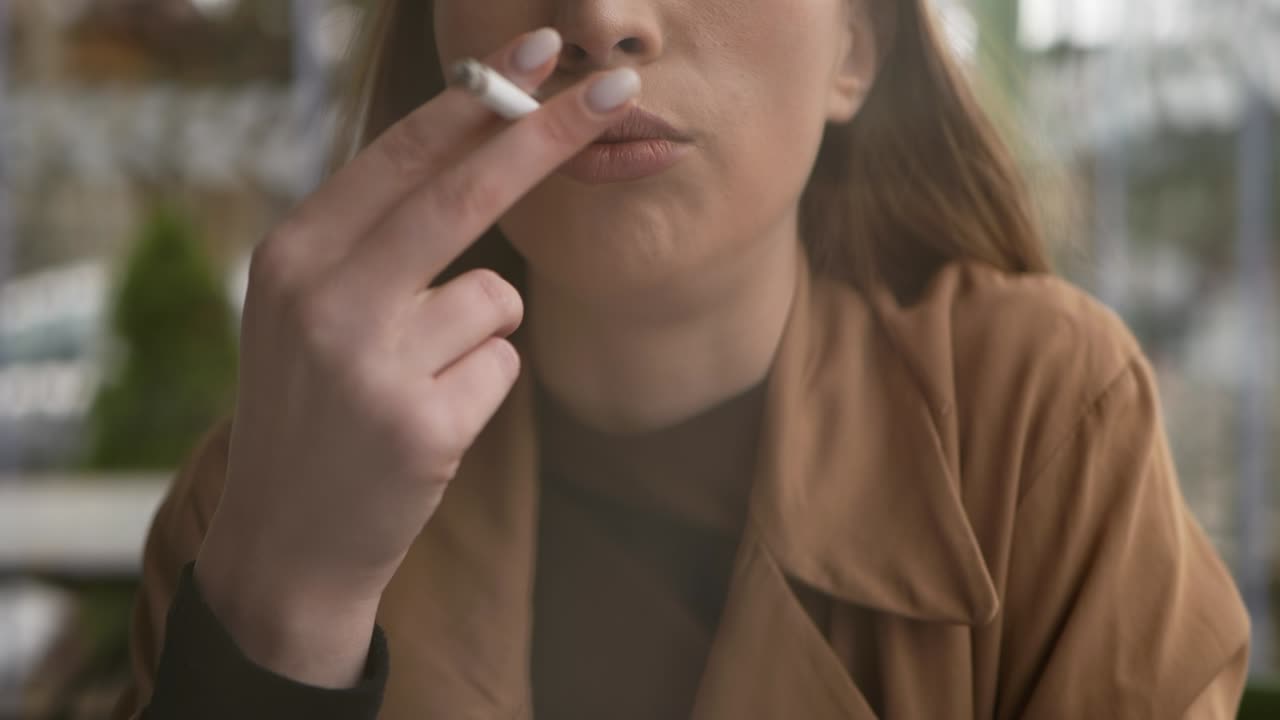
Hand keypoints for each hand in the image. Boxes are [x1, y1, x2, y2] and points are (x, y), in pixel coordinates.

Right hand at [192, 28, 639, 686]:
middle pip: (464, 194)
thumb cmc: (312, 408)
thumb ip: (371, 235)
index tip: (539, 51)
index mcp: (292, 255)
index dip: (479, 100)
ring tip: (421, 379)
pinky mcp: (422, 425)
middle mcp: (324, 300)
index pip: (403, 156)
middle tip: (619, 92)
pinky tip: (432, 421)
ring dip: (483, 330)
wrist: (286, 540)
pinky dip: (485, 384)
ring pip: (497, 296)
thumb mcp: (304, 308)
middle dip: (549, 135)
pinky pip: (504, 364)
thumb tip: (478, 143)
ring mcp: (372, 366)